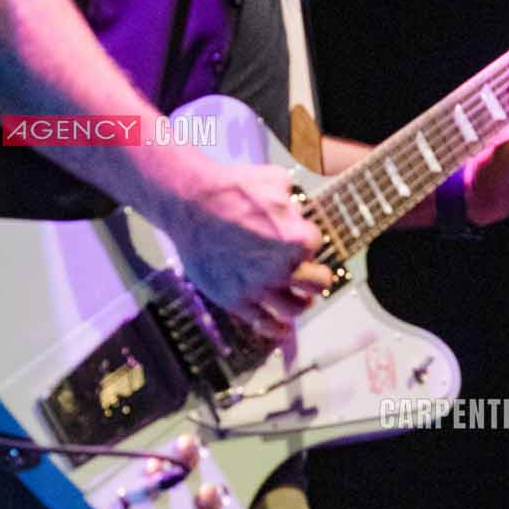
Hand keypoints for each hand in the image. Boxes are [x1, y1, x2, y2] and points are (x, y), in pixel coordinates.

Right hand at [162, 161, 335, 339]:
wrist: (189, 203)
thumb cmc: (230, 188)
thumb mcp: (273, 179)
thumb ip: (291, 198)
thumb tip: (295, 207)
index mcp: (296, 237)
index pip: (315, 243)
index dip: (306, 237)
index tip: (297, 235)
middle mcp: (281, 267)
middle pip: (319, 283)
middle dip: (318, 277)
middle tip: (312, 276)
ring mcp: (258, 286)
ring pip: (296, 308)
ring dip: (302, 303)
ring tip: (301, 300)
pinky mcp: (235, 299)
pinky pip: (264, 324)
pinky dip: (278, 329)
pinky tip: (284, 328)